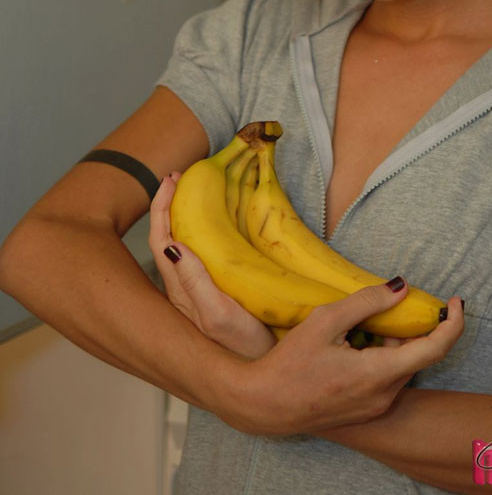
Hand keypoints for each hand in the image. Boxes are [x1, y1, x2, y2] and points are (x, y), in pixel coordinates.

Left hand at [148, 173, 275, 358]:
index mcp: (181, 292)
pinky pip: (196, 258)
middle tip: (179, 177)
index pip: (161, 240)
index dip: (162, 207)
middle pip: (165, 240)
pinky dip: (197, 234)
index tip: (173, 178)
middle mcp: (184, 292)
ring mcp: (198, 296)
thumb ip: (194, 282)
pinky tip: (212, 229)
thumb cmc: (244, 351)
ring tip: (192, 193)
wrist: (266, 378)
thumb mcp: (219, 316)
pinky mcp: (215, 298)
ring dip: (181, 218)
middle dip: (167, 206)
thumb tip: (171, 243)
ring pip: (178, 248)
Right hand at [231, 283, 464, 435]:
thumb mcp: (326, 321)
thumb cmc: (291, 362)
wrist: (265, 404)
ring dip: (396, 342)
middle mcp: (385, 395)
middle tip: (392, 304)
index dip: (453, 323)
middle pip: (418, 355)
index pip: (435, 348)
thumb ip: (367, 302)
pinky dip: (384, 357)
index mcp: (379, 374)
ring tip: (365, 324)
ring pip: (402, 366)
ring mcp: (376, 406)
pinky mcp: (367, 410)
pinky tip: (357, 344)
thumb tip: (401, 286)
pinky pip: (389, 379)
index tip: (456, 302)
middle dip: (413, 327)